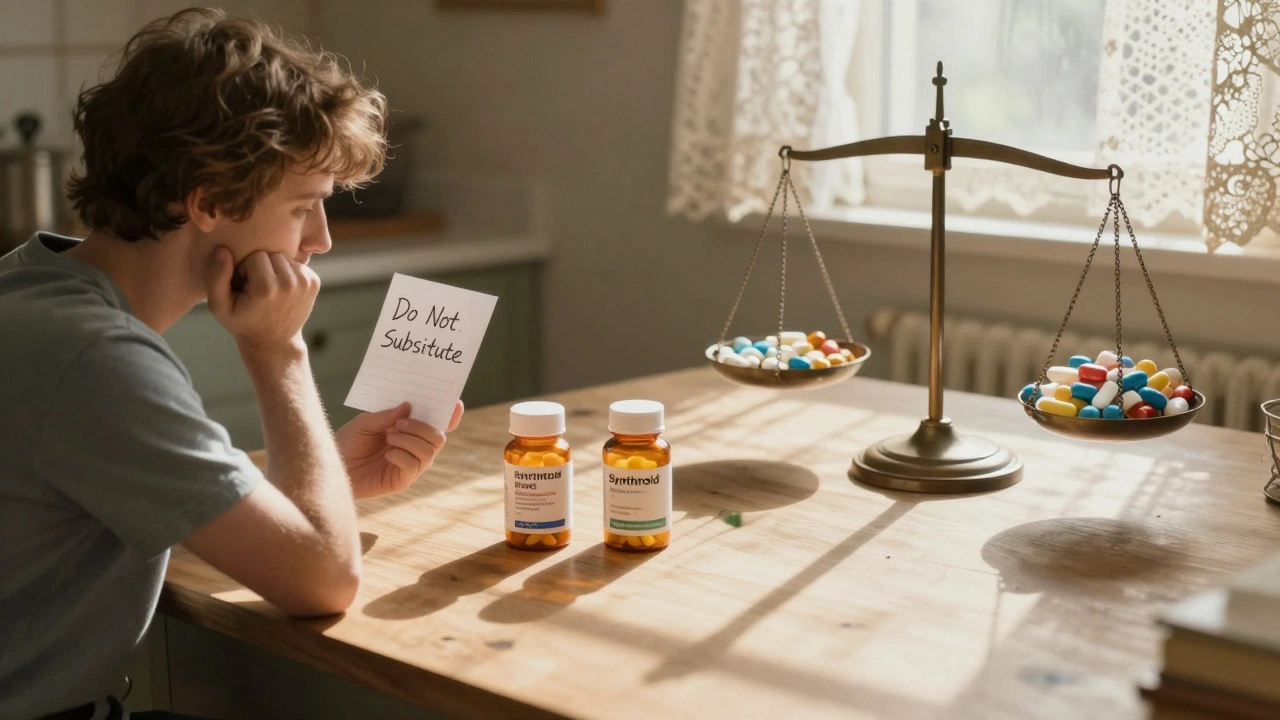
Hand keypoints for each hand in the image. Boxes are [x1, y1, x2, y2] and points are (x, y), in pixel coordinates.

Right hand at [205, 247, 319, 350]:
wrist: (274, 341)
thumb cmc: (242, 321)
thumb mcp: (219, 306)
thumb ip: (215, 277)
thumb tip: (223, 250)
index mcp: (267, 288)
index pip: (254, 256)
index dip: (245, 269)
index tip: (244, 287)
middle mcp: (290, 283)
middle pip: (271, 253)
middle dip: (260, 266)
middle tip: (255, 288)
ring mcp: (306, 282)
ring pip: (284, 256)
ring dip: (274, 268)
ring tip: (267, 288)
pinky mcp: (314, 282)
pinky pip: (296, 262)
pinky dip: (287, 272)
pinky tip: (280, 289)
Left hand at [335, 400, 464, 498]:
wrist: (331, 465)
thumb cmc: (348, 443)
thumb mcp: (365, 422)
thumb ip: (387, 415)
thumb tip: (409, 407)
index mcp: (410, 432)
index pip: (438, 424)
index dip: (450, 415)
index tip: (455, 404)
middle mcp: (414, 449)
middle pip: (439, 437)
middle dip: (422, 427)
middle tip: (399, 423)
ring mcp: (410, 466)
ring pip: (429, 452)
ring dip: (409, 441)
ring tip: (389, 437)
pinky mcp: (401, 481)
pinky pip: (414, 467)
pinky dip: (402, 456)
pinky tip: (386, 454)